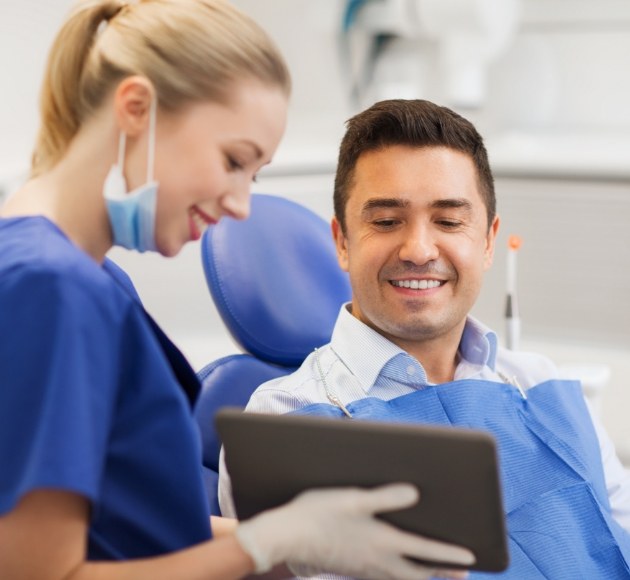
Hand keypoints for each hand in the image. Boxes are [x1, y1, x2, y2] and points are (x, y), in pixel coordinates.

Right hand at [235, 483, 474, 579]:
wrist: (285, 537)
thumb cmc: (317, 514)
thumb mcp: (352, 498)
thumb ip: (385, 497)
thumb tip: (415, 494)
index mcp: (381, 542)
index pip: (425, 551)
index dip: (450, 555)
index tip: (472, 558)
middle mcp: (377, 561)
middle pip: (419, 574)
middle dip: (443, 573)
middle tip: (463, 573)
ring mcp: (364, 568)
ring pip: (403, 578)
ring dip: (424, 575)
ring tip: (437, 572)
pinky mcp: (352, 569)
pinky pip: (386, 577)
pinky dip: (402, 575)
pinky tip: (398, 568)